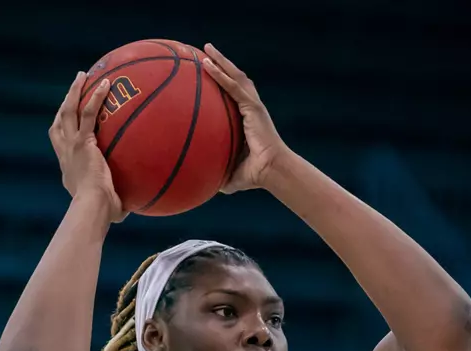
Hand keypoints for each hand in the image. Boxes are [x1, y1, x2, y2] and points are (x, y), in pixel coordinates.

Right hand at [49, 72, 123, 222]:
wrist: (93, 208)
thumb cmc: (103, 215)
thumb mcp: (111, 208)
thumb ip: (120, 202)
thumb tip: (137, 206)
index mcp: (69, 169)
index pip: (63, 144)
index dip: (64, 131)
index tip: (71, 121)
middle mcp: (66, 155)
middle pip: (59, 123)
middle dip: (66, 104)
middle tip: (74, 89)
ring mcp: (72, 147)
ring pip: (68, 111)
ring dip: (74, 92)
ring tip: (83, 75)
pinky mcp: (82, 143)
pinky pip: (89, 114)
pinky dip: (95, 97)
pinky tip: (105, 84)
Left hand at [201, 44, 291, 192]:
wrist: (271, 171)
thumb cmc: (254, 175)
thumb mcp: (230, 173)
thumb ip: (216, 172)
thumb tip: (200, 183)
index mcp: (247, 119)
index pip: (233, 94)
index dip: (223, 81)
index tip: (210, 72)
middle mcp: (251, 108)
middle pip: (235, 79)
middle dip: (222, 64)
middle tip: (206, 52)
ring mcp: (253, 106)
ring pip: (235, 76)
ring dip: (221, 61)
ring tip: (207, 49)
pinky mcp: (253, 107)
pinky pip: (233, 87)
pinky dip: (221, 75)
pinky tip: (207, 65)